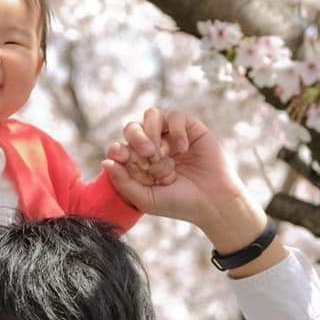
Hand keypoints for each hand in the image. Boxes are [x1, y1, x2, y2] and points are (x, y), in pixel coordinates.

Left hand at [101, 107, 266, 251]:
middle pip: (132, 128)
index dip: (119, 149)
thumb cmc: (180, 204)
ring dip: (152, 131)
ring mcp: (171, 136)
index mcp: (139, 163)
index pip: (120, 147)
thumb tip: (105, 162)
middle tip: (148, 154)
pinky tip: (183, 149)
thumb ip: (124, 184)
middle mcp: (153, 146)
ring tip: (163, 152)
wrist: (213, 203)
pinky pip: (175, 116)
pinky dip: (176, 131)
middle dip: (136, 138)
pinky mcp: (189, 128)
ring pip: (151, 115)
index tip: (123, 157)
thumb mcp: (147, 200)